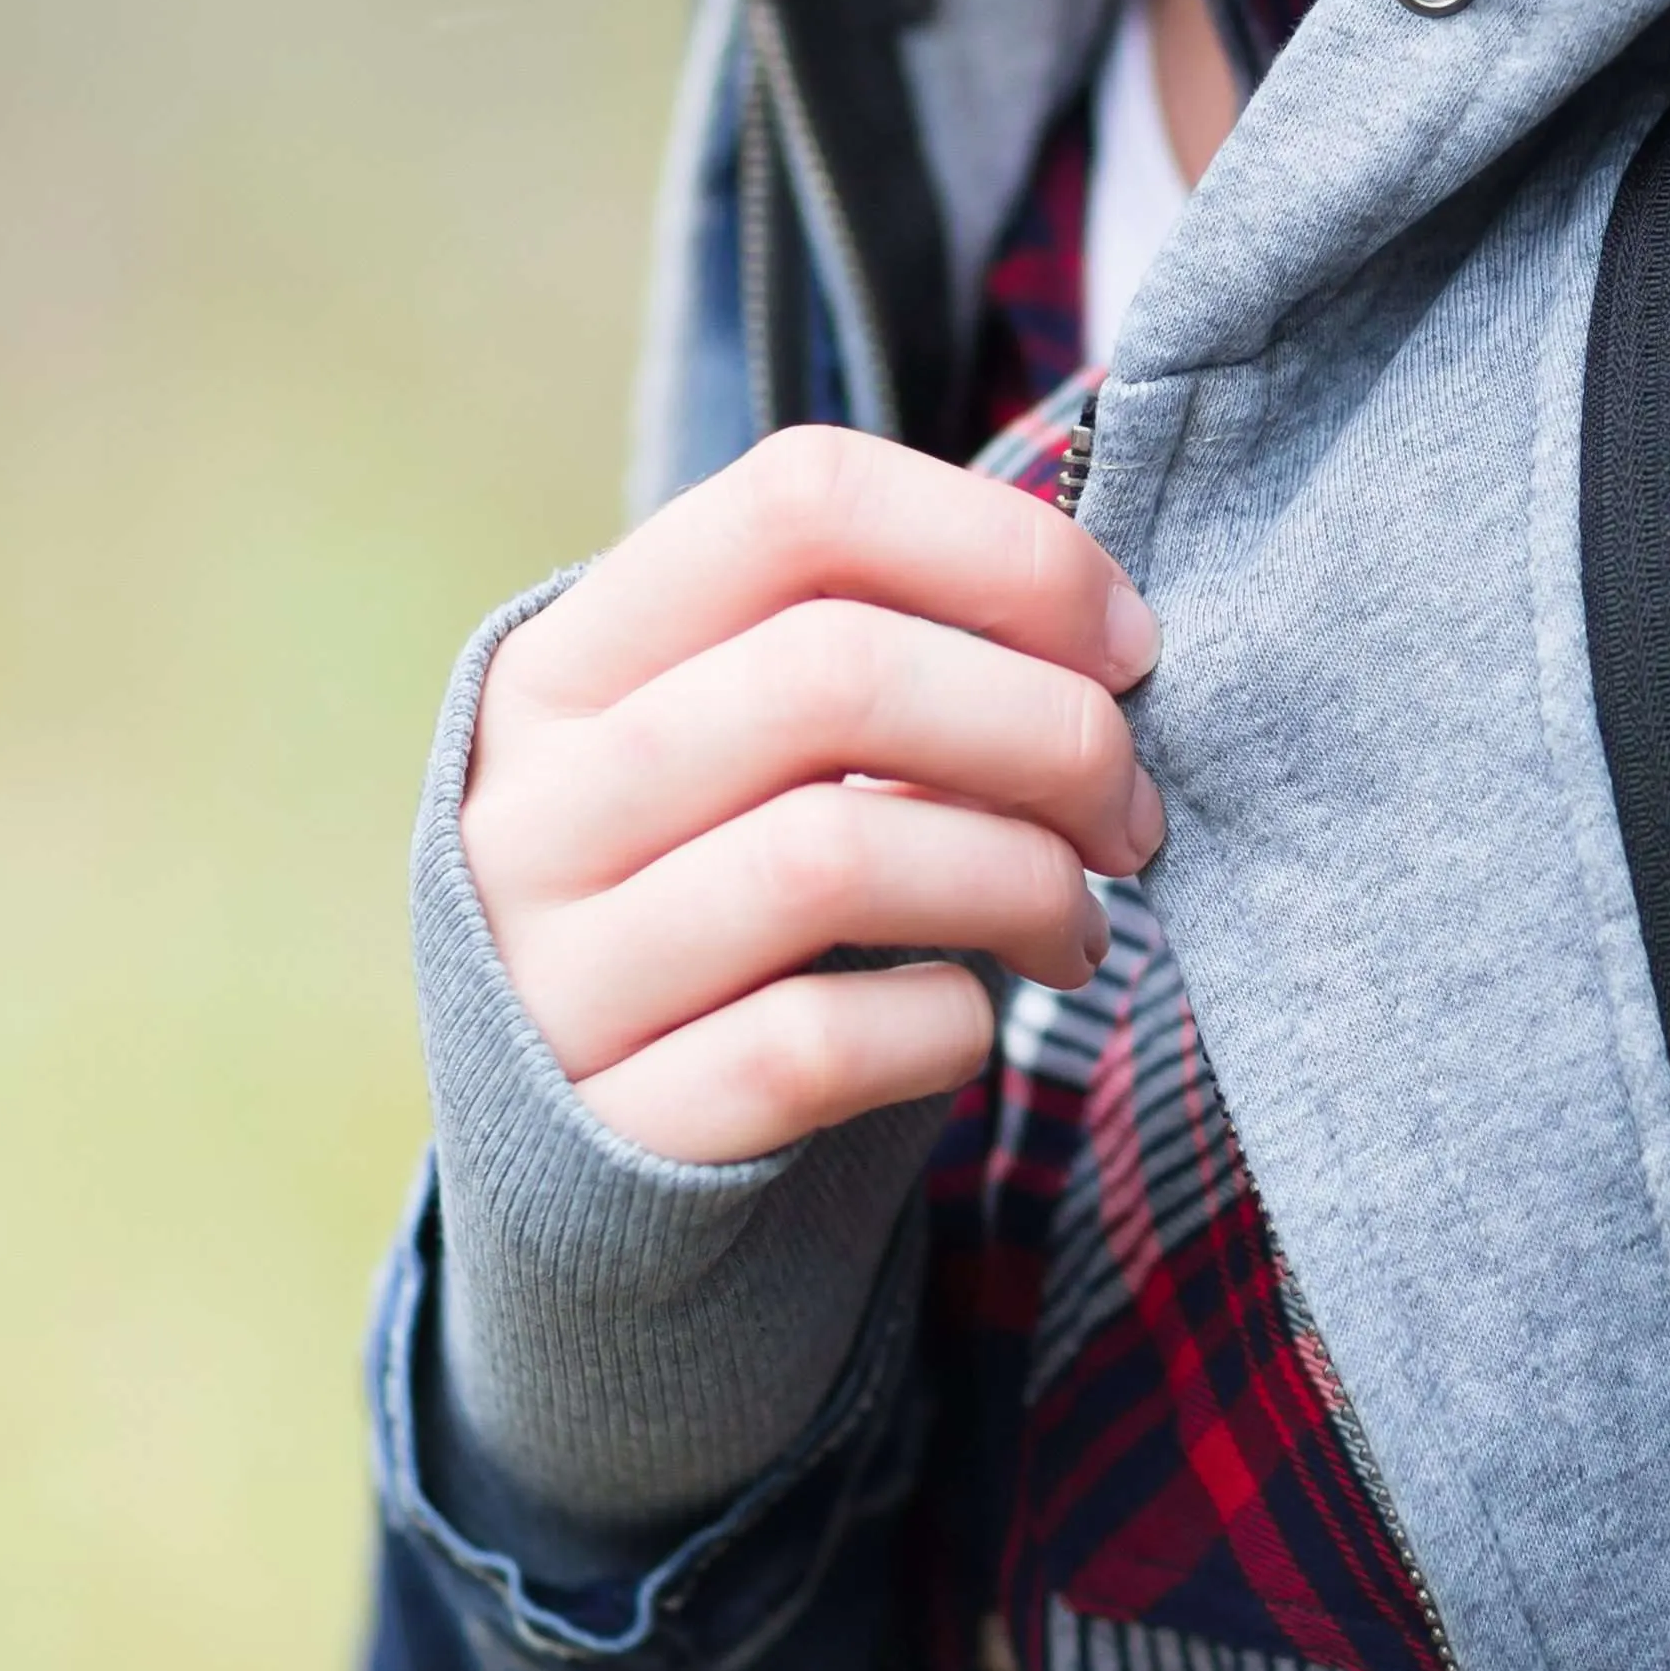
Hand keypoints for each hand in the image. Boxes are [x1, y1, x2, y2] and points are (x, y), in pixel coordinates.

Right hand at [462, 426, 1163, 1163]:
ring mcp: (557, 971)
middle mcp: (538, 800)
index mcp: (570, 661)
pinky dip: (948, 1023)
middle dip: (1051, 732)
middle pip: (838, 674)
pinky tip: (975, 1019)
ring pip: (832, 856)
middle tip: (1132, 814)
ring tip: (1077, 928)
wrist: (573, 1171)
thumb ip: (873, 668)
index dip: (1010, 551)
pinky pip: (819, 1042)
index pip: (802, 500)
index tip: (1127, 645)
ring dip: (1022, 881)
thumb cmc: (712, 910)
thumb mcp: (734, 760)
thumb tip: (1114, 640)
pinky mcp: (616, 1125)